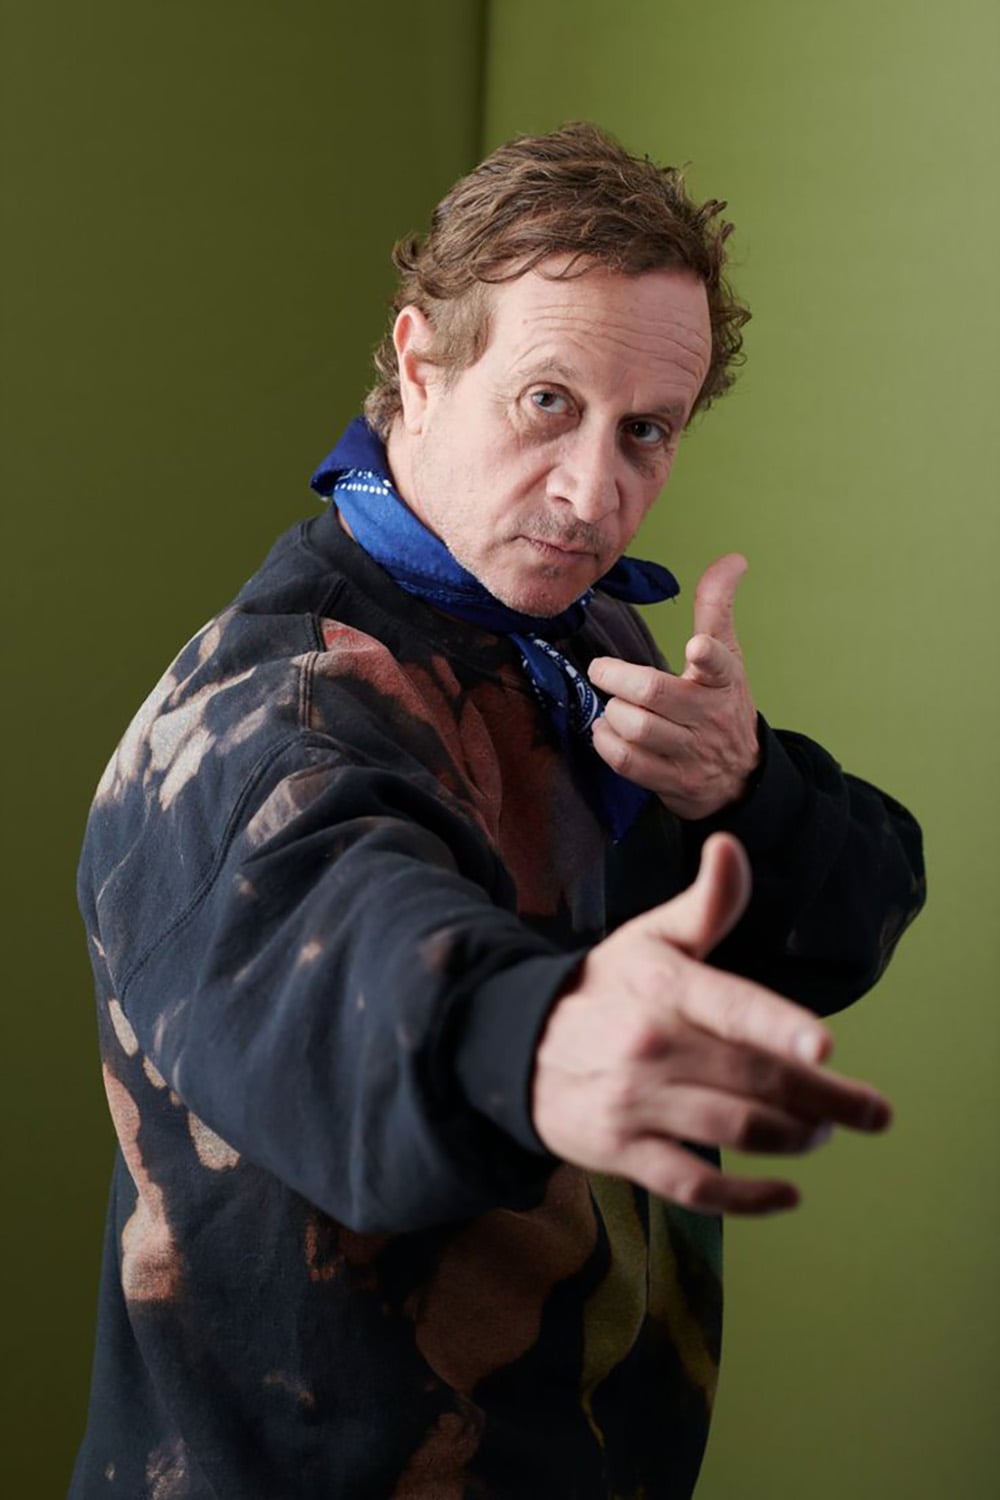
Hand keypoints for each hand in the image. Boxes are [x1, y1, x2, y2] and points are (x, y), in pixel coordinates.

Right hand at [531, 834, 891, 1215]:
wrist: (516, 1044)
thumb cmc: (604, 988)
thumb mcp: (648, 938)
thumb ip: (705, 904)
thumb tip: (730, 846)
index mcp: (662, 986)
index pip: (729, 1006)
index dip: (778, 1027)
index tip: (826, 1047)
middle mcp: (649, 1044)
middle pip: (752, 1078)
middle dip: (824, 1098)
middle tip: (873, 1111)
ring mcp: (634, 1103)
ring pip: (733, 1129)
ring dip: (794, 1138)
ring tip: (825, 1131)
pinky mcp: (621, 1152)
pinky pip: (693, 1185)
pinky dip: (746, 1199)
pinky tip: (788, 1195)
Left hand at [589, 553, 759, 818]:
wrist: (740, 777)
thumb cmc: (723, 705)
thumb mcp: (729, 657)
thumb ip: (718, 608)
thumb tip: (734, 558)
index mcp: (723, 681)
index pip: (720, 664)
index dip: (708, 656)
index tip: (697, 648)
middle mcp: (709, 717)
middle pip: (655, 694)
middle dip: (618, 678)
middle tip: (600, 669)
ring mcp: (691, 752)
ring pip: (637, 728)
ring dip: (612, 712)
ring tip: (610, 703)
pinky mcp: (673, 781)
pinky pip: (628, 762)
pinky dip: (606, 742)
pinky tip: (604, 729)